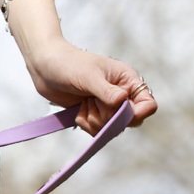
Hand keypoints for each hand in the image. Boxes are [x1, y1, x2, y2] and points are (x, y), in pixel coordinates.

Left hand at [22, 37, 156, 135]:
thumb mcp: (89, 76)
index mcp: (127, 80)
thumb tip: (123, 102)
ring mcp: (107, 105)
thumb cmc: (68, 63)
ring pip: (112, 128)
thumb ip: (106, 92)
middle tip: (92, 102)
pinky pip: (97, 130)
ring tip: (84, 104)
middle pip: (129, 121)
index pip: (148, 105)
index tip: (119, 114)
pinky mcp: (94, 113)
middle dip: (109, 118)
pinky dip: (86, 124)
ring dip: (95, 121)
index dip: (137, 114)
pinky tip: (78, 110)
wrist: (44, 66)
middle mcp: (121, 94)